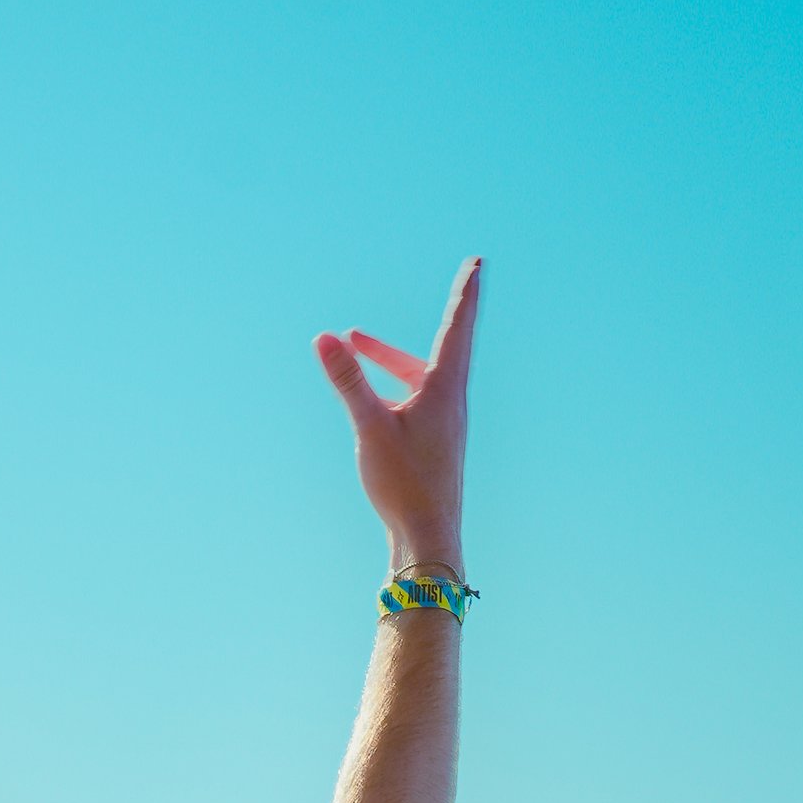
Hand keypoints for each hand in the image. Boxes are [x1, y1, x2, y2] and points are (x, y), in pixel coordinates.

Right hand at [315, 259, 480, 578]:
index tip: (478, 263)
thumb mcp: (369, 427)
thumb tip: (324, 338)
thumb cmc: (404, 484)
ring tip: (356, 344)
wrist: (429, 539)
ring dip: (392, 357)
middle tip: (454, 281)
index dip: (465, 292)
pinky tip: (374, 400)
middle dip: (436, 315)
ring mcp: (446, 423)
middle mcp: (451, 401)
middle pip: (443, 346)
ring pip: (423, 375)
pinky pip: (418, 399)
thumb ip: (348, 380)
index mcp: (444, 388)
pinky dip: (397, 385)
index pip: (457, 326)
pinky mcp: (436, 443)